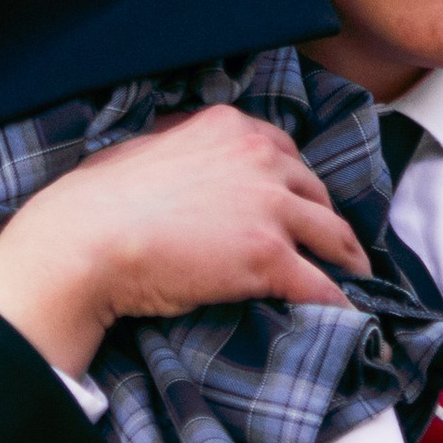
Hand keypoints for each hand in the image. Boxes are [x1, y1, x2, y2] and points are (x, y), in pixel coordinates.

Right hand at [0, 108, 369, 377]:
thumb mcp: (144, 146)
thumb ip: (178, 143)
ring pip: (332, 233)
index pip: (285, 151)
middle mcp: (260, 158)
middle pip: (314, 189)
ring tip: (355, 274)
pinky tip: (346, 315)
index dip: (294, 181)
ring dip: (347, 256)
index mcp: (230, 127)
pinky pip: (320, 284)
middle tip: (329, 241)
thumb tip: (176, 148)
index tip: (298, 201)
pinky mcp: (270, 257)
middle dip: (323, 215)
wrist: (87, 239)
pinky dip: (338, 302)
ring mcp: (269, 207)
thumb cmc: (99, 198)